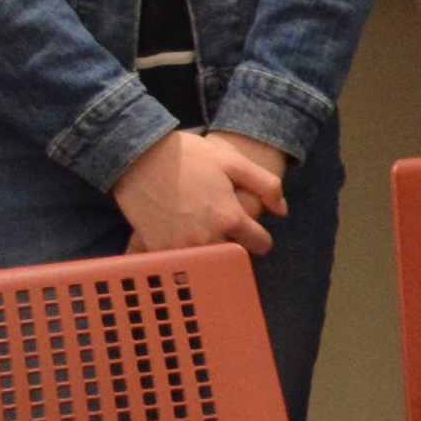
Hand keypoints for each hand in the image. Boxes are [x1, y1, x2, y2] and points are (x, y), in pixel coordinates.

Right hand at [113, 126, 284, 256]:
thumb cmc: (189, 156)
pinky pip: (174, 264)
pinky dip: (179, 258)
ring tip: (202, 236)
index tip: (251, 231)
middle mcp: (207, 239)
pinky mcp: (155, 249)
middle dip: (234, 248)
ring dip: (207, 256)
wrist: (138, 156)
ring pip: (205, 264)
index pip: (260, 245)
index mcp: (230, 219)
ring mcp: (179, 247)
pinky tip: (178, 241)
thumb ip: (267, 185)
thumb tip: (282, 211)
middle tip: (225, 231)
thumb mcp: (235, 161)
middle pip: (232, 258)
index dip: (259, 237)